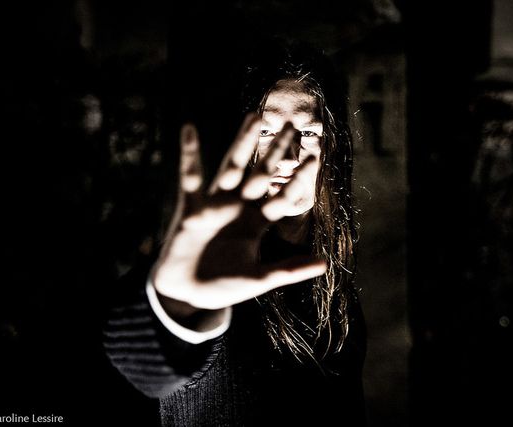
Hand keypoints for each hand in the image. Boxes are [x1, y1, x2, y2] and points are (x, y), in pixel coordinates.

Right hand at [152, 113, 325, 312]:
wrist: (187, 295)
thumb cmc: (223, 287)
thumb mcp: (259, 279)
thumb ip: (289, 269)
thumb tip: (325, 264)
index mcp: (257, 222)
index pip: (282, 195)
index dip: (298, 178)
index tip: (314, 157)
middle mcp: (239, 207)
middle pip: (262, 173)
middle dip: (276, 151)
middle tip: (293, 125)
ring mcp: (215, 204)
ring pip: (231, 167)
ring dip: (242, 143)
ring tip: (255, 116)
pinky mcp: (191, 208)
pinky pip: (190, 177)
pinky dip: (189, 154)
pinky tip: (189, 129)